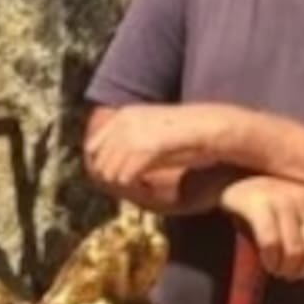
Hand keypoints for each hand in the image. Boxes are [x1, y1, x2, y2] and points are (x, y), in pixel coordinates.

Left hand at [85, 104, 226, 189]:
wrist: (210, 125)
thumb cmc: (187, 128)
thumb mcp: (154, 125)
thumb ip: (134, 135)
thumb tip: (116, 157)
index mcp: (123, 115)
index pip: (93, 146)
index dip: (102, 164)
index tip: (115, 177)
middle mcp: (124, 124)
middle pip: (99, 161)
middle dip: (110, 177)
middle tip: (129, 187)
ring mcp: (133, 136)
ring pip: (109, 172)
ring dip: (122, 184)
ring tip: (139, 188)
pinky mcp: (144, 150)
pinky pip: (124, 177)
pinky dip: (132, 187)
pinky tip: (145, 188)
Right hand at [219, 176, 303, 280]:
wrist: (231, 180)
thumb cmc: (268, 202)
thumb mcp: (299, 215)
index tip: (298, 268)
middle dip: (301, 270)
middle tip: (286, 273)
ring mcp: (281, 199)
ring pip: (294, 251)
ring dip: (283, 268)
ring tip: (274, 268)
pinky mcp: (258, 204)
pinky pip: (271, 244)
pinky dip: (269, 260)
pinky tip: (264, 261)